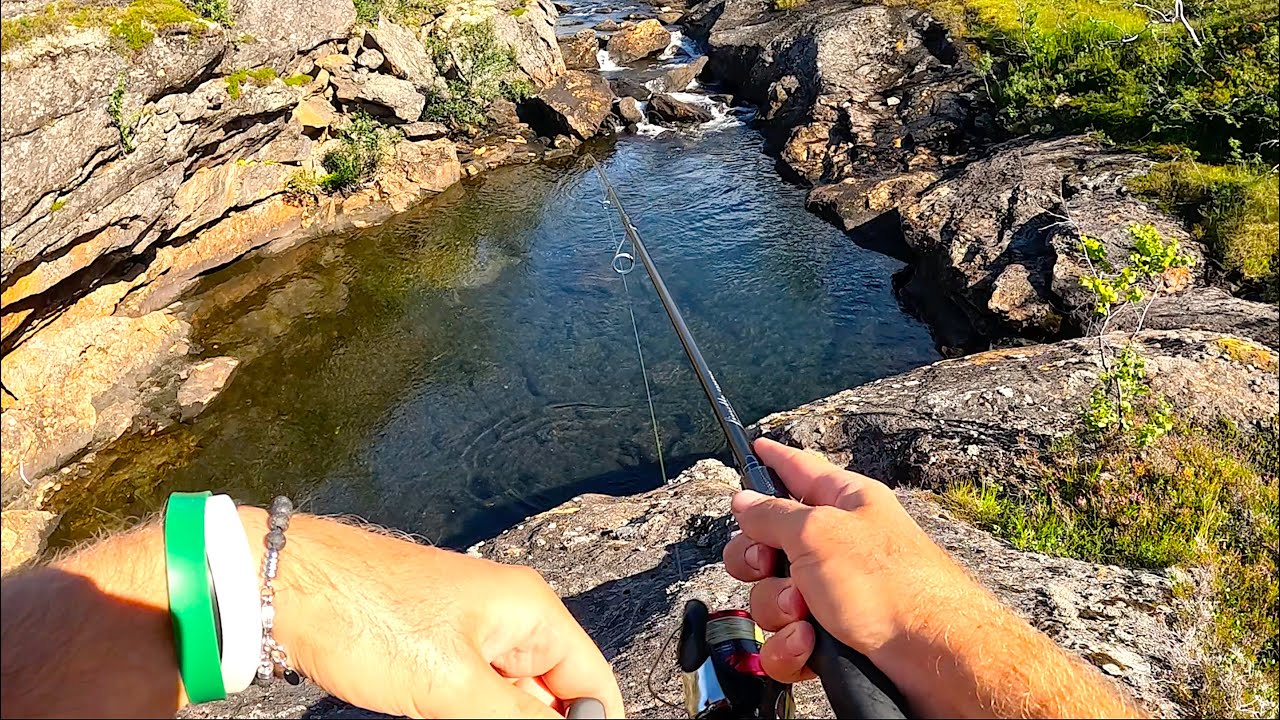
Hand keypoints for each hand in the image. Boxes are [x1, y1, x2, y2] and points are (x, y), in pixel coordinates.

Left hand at [240, 509, 623, 718]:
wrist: (286, 588)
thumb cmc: (363, 614)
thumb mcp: (452, 686)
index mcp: (530, 612)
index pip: (593, 682)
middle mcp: (510, 618)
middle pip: (554, 694)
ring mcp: (471, 634)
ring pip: (510, 699)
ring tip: (446, 714)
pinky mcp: (436, 650)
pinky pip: (473, 695)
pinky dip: (469, 716)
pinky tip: (441, 718)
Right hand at [722, 439, 982, 690]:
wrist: (932, 658)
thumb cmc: (891, 585)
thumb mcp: (818, 534)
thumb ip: (772, 515)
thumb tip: (743, 501)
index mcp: (843, 503)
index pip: (799, 469)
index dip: (774, 458)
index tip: (755, 446)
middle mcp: (837, 545)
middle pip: (768, 543)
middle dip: (758, 562)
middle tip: (770, 566)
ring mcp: (832, 594)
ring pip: (771, 596)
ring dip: (778, 609)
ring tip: (806, 615)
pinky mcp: (830, 637)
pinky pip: (785, 640)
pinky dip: (790, 646)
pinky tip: (809, 645)